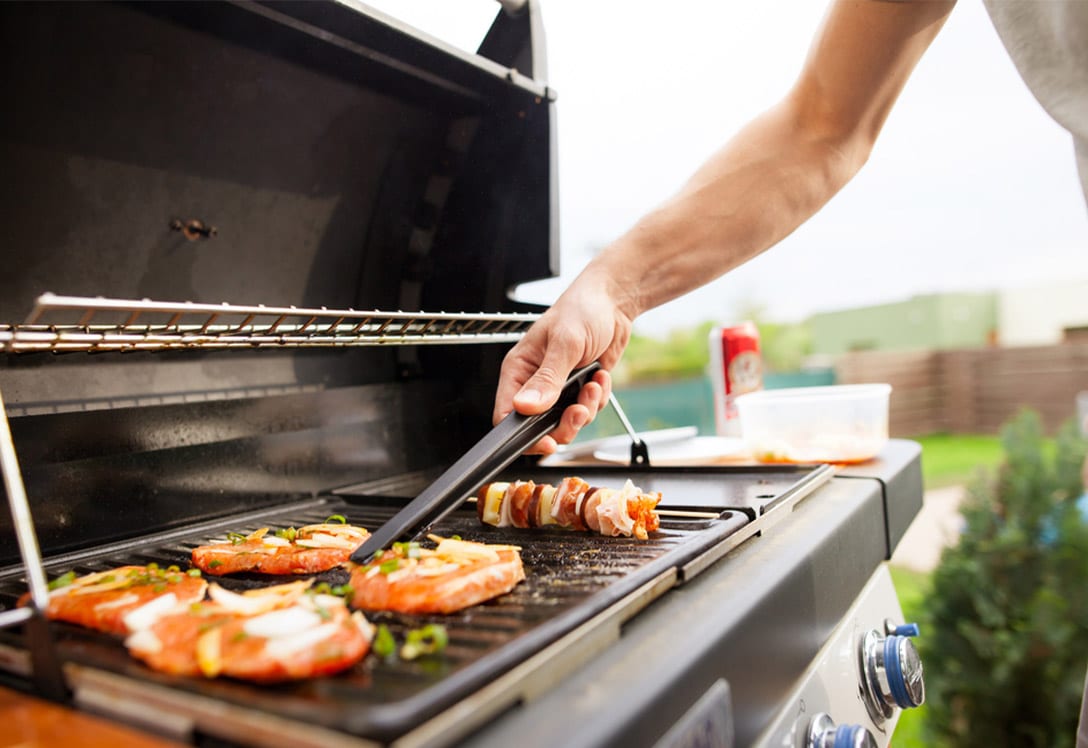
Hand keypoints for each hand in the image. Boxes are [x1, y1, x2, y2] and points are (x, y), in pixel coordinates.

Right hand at [493, 271, 632, 453]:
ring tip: (593, 384)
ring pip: (566, 422)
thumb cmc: (583, 309)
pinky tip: (600, 376)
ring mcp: (557, 387)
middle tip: (579, 410)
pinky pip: (586, 411)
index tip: (546, 441)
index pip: (507, 414)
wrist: (613, 302)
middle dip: (564, 423)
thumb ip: (547, 379)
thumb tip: (525, 407)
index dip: (522, 435)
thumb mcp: (565, 343)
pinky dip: (597, 399)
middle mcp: (535, 382)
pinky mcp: (578, 389)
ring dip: (585, 408)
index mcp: (519, 369)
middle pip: (539, 427)